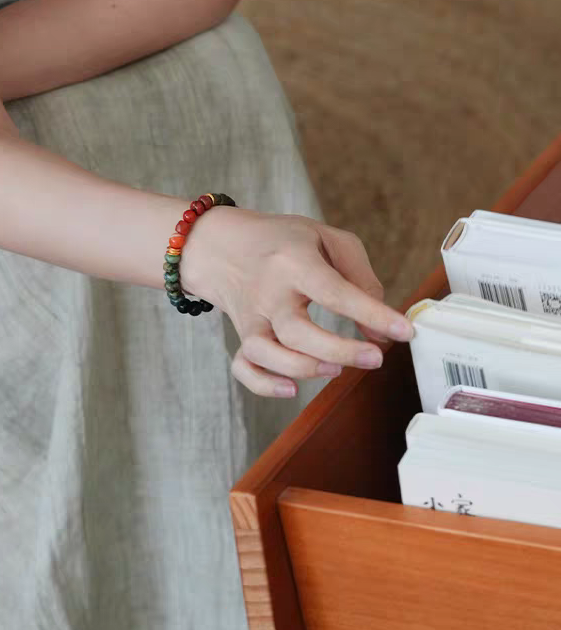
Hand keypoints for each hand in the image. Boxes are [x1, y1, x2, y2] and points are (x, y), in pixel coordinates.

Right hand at [180, 207, 413, 398]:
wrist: (224, 244)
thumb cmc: (285, 242)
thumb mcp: (328, 240)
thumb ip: (361, 280)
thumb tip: (379, 331)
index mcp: (293, 261)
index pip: (334, 291)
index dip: (372, 314)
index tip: (404, 331)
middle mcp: (268, 291)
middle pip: (296, 330)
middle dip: (340, 350)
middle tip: (376, 358)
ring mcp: (251, 316)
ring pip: (267, 352)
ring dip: (304, 368)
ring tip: (337, 370)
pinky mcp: (241, 334)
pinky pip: (243, 367)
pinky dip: (263, 384)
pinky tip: (291, 389)